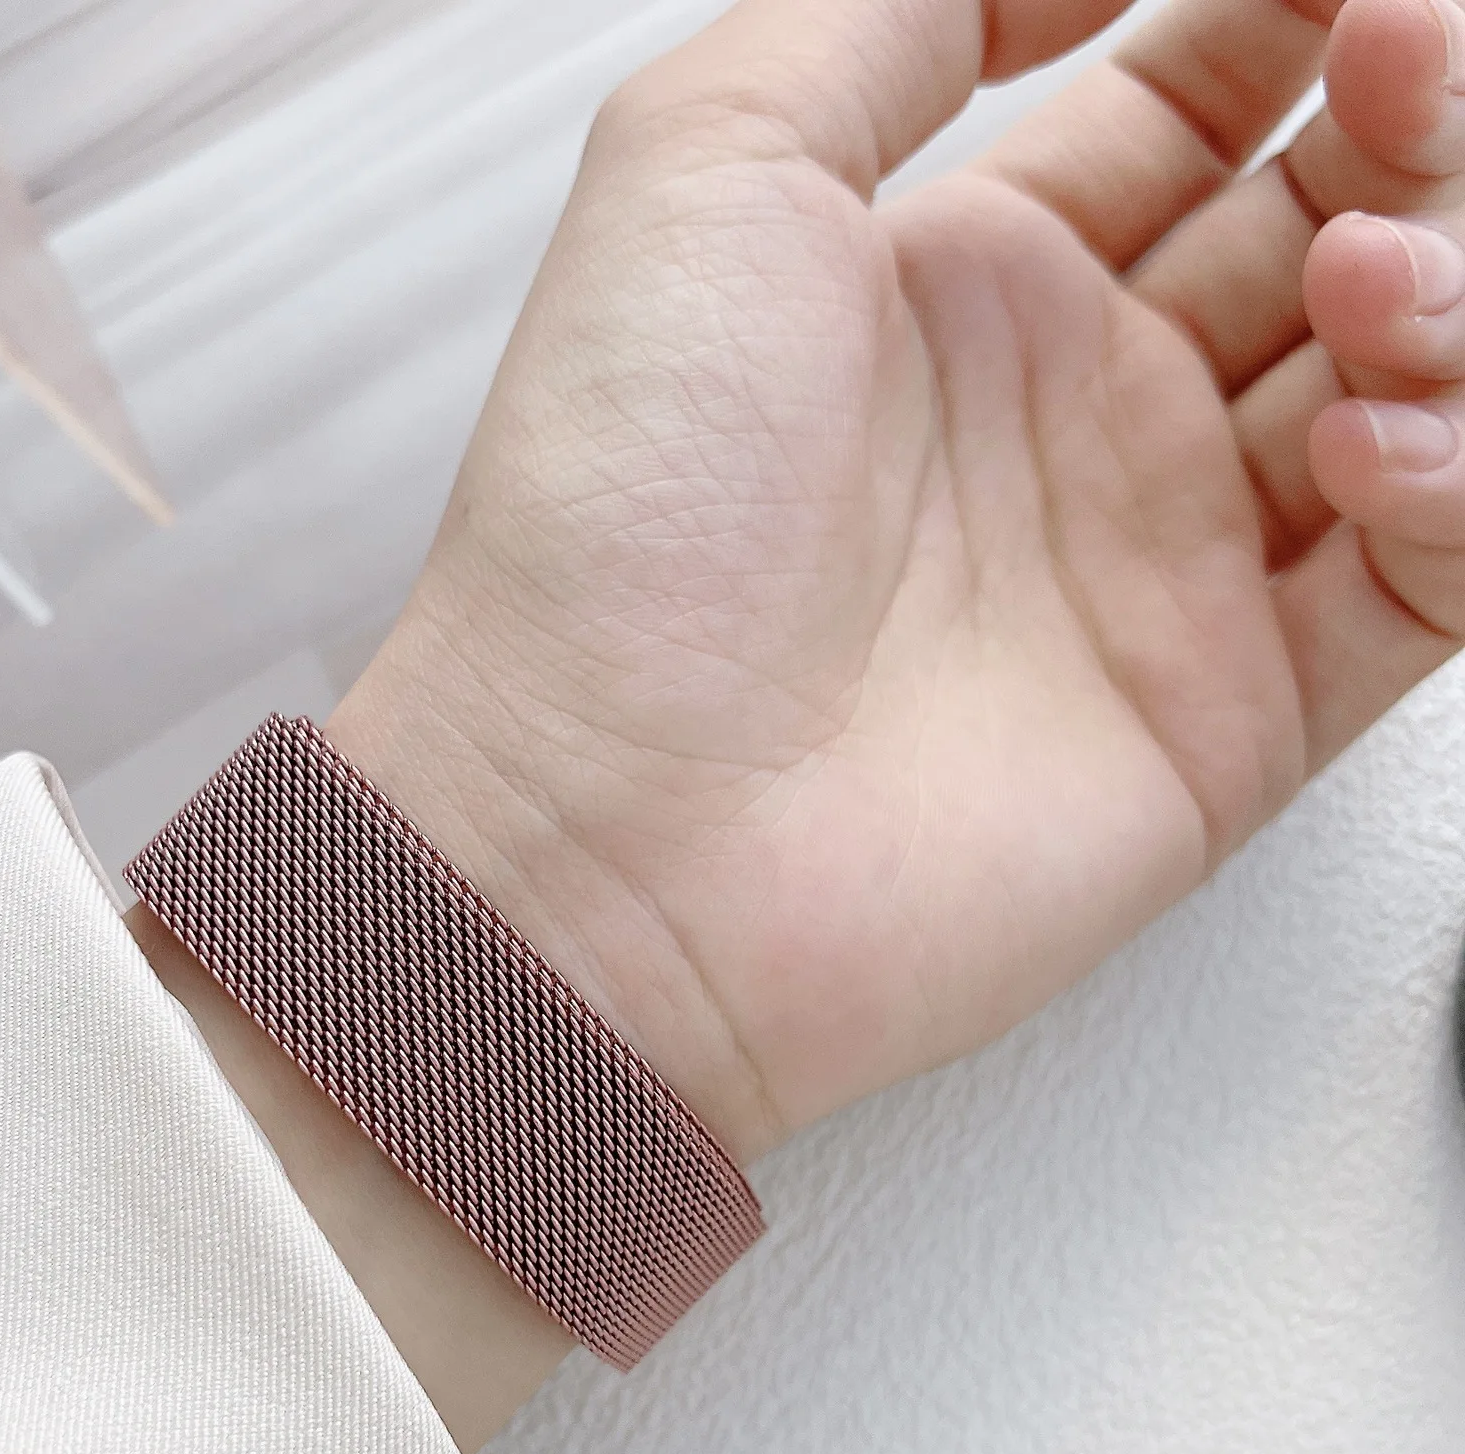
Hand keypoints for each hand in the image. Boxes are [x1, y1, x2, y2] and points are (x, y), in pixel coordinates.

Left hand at [329, 0, 1464, 1163]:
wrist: (610, 833)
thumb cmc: (617, 516)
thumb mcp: (712, 160)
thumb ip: (899, 10)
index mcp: (960, 284)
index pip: (1198, 100)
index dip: (1298, 12)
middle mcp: (1068, 421)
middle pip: (1331, 220)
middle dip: (1408, 117)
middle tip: (1409, 62)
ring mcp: (1154, 571)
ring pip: (1409, 384)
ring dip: (1441, 290)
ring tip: (1357, 283)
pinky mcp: (1224, 722)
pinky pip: (1426, 582)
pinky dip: (1458, 489)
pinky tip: (1368, 442)